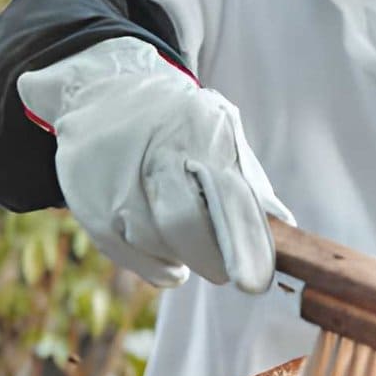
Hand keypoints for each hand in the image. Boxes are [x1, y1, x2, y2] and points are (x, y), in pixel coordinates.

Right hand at [17, 37, 293, 291]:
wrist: (103, 91)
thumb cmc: (179, 122)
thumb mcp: (220, 130)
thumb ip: (250, 179)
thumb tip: (286, 227)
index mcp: (199, 136)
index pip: (227, 197)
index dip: (243, 245)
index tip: (256, 283)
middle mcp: (153, 157)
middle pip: (183, 226)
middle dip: (210, 259)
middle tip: (226, 270)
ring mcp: (115, 182)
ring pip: (155, 246)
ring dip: (181, 257)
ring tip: (188, 240)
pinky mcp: (89, 206)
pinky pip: (128, 257)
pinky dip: (155, 266)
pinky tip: (168, 255)